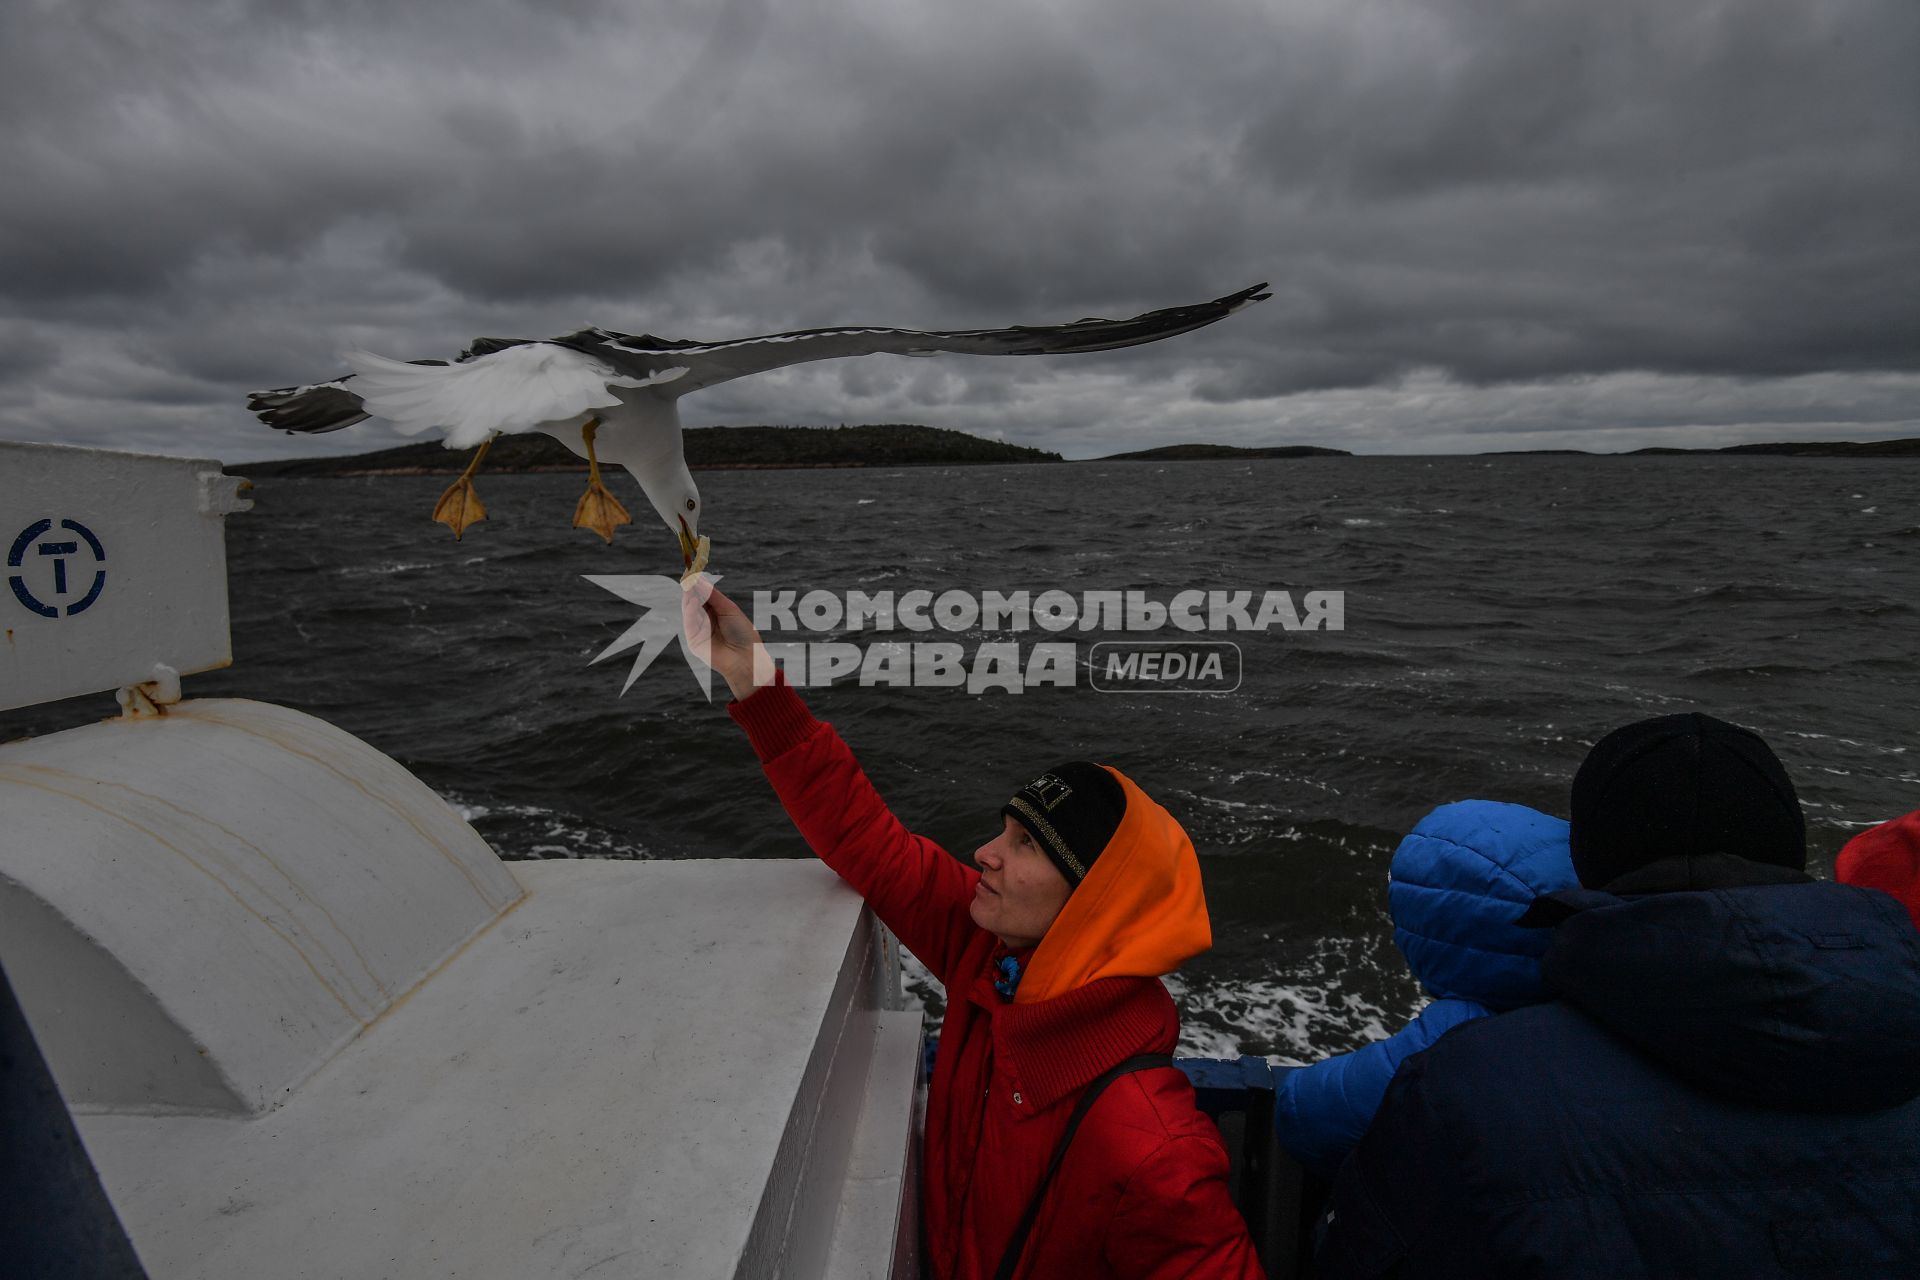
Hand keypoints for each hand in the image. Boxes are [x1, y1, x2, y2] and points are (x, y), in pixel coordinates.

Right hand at [683, 579, 774, 700]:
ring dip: (689, 597)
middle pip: (693, 601)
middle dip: (690, 588)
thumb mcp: (728, 609)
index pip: (701, 595)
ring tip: (690, 585)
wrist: (748, 657)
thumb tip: (698, 579)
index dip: (696, 584)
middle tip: (688, 575)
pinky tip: (693, 602)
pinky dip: (689, 612)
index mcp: (714, 611)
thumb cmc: (743, 633)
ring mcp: (697, 631)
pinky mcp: (693, 641)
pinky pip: (689, 624)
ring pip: (689, 611)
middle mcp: (704, 620)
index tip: (692, 571)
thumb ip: (712, 595)